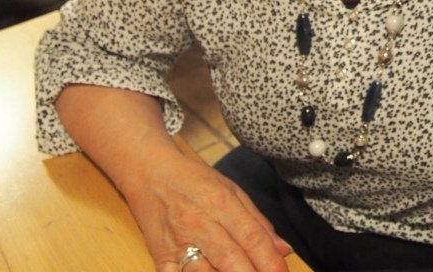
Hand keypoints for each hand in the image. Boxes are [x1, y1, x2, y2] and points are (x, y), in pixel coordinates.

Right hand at [121, 152, 291, 271]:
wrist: (150, 173)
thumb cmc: (195, 181)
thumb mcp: (232, 190)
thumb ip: (258, 222)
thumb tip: (282, 249)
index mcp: (221, 203)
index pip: (251, 237)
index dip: (269, 260)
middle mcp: (199, 223)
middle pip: (230, 258)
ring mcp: (176, 242)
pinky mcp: (160, 256)